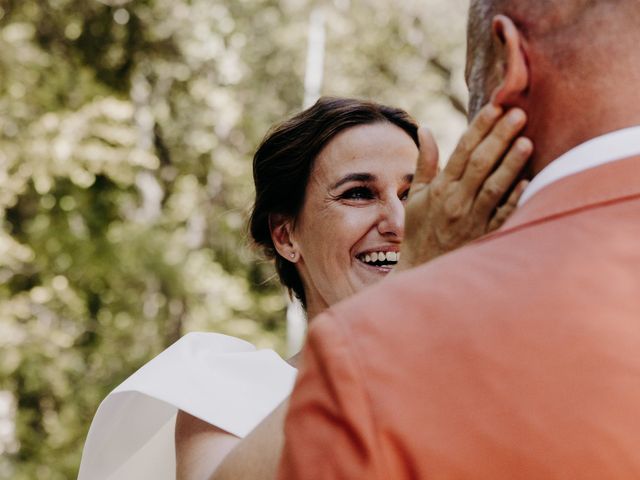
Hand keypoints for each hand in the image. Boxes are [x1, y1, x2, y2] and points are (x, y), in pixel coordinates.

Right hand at [396, 104, 531, 270]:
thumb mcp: (417, 196)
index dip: (479, 128)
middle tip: (519, 113)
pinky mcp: (486, 237)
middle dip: (500, 137)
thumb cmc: (420, 230)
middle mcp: (456, 202)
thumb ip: (425, 162)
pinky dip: (515, 199)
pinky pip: (503, 216)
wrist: (423, 270)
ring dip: (511, 163)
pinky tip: (530, 181)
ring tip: (527, 140)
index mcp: (440, 189)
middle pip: (480, 164)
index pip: (462, 152)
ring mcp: (472, 221)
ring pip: (494, 187)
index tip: (495, 107)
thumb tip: (426, 129)